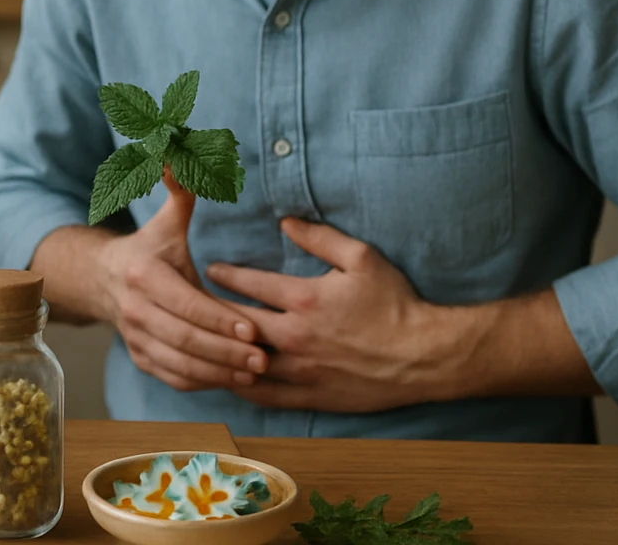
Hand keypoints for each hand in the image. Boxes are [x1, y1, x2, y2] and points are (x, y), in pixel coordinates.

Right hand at [98, 169, 267, 390]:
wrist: (104, 279)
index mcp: (142, 274)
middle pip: (183, 339)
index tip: (252, 327)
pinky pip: (172, 377)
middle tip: (264, 357)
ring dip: (217, 372)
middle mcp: (134, 309)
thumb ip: (180, 191)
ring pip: (178, 364)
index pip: (184, 303)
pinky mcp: (140, 358)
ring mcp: (135, 337)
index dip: (217, 318)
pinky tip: (232, 381)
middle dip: (225, 351)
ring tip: (255, 374)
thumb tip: (180, 151)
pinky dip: (202, 383)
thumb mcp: (166, 221)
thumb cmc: (150, 249)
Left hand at [205, 218, 445, 411]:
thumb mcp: (363, 258)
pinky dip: (241, 386)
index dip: (225, 274)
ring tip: (200, 340)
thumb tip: (285, 222)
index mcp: (305, 299)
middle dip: (210, 311)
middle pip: (237, 323)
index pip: (250, 284)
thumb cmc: (396, 303)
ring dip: (221, 351)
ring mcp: (301, 370)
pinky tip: (227, 378)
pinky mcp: (311, 396)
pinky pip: (265, 395)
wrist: (426, 356)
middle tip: (190, 302)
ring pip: (244, 362)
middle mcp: (295, 337)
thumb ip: (320, 237)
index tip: (208, 269)